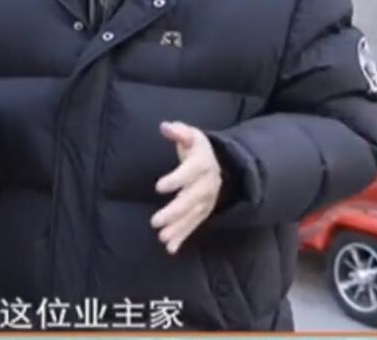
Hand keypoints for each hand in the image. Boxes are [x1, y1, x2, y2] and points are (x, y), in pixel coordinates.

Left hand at [150, 121, 222, 253]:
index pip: (189, 172)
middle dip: (174, 212)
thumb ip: (179, 132)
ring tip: (162, 238)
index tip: (158, 186)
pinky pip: (194, 225)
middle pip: (191, 199)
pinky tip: (170, 248)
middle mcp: (206, 184)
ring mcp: (206, 201)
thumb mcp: (191, 135)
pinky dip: (183, 237)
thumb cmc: (197, 149)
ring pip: (193, 216)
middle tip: (155, 222)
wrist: (220, 164)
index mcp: (202, 164)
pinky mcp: (203, 212)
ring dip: (178, 228)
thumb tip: (166, 126)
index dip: (176, 179)